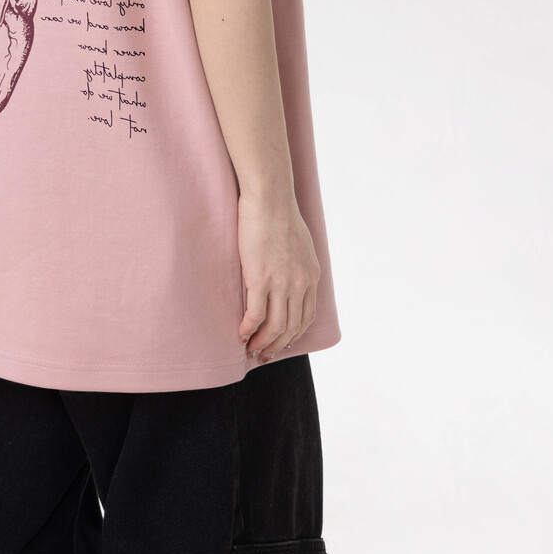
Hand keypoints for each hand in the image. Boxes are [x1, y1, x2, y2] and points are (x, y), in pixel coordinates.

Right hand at [236, 187, 320, 361]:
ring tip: (251, 350)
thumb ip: (299, 265)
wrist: (270, 199)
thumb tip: (288, 276)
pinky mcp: (260, 278)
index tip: (281, 343)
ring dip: (262, 343)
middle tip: (264, 355)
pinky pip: (255, 315)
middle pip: (291, 328)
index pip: (306, 317)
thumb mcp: (302, 244)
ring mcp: (281, 283)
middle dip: (277, 346)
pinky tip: (241, 335)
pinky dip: (249, 330)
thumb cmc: (280, 214)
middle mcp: (300, 284)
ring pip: (275, 327)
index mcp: (311, 276)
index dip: (293, 335)